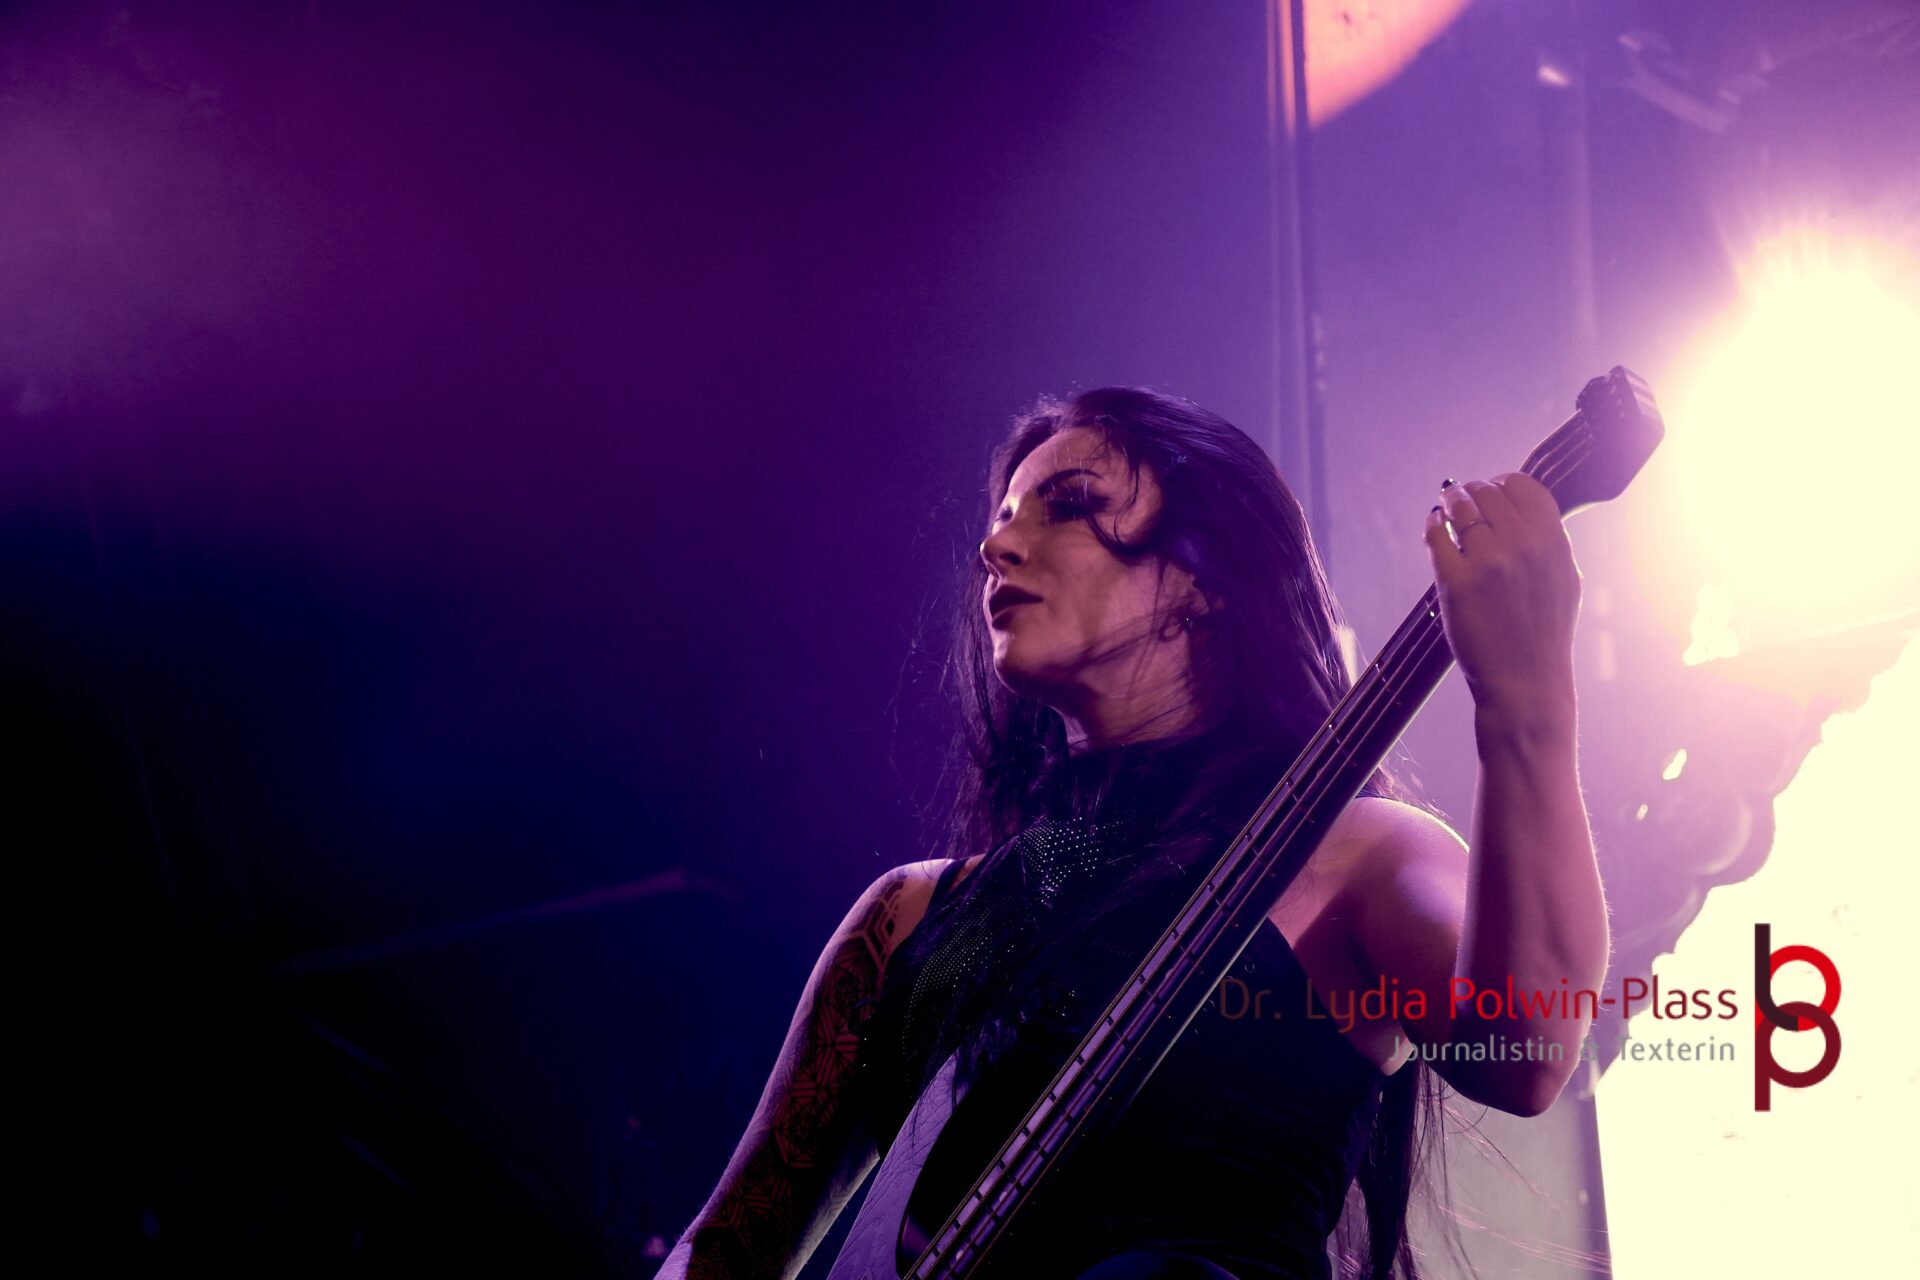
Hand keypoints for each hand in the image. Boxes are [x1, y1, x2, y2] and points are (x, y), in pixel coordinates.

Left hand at [1423, 473, 1580, 720]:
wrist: (1527, 682)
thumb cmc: (1543, 634)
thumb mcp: (1564, 579)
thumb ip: (1547, 541)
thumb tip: (1520, 510)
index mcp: (1553, 542)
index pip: (1524, 485)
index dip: (1502, 482)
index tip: (1491, 489)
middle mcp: (1522, 545)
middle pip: (1488, 492)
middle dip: (1472, 491)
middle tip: (1461, 497)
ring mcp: (1488, 562)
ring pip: (1460, 508)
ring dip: (1450, 502)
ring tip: (1445, 507)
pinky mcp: (1455, 581)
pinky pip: (1436, 535)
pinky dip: (1433, 525)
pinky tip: (1435, 526)